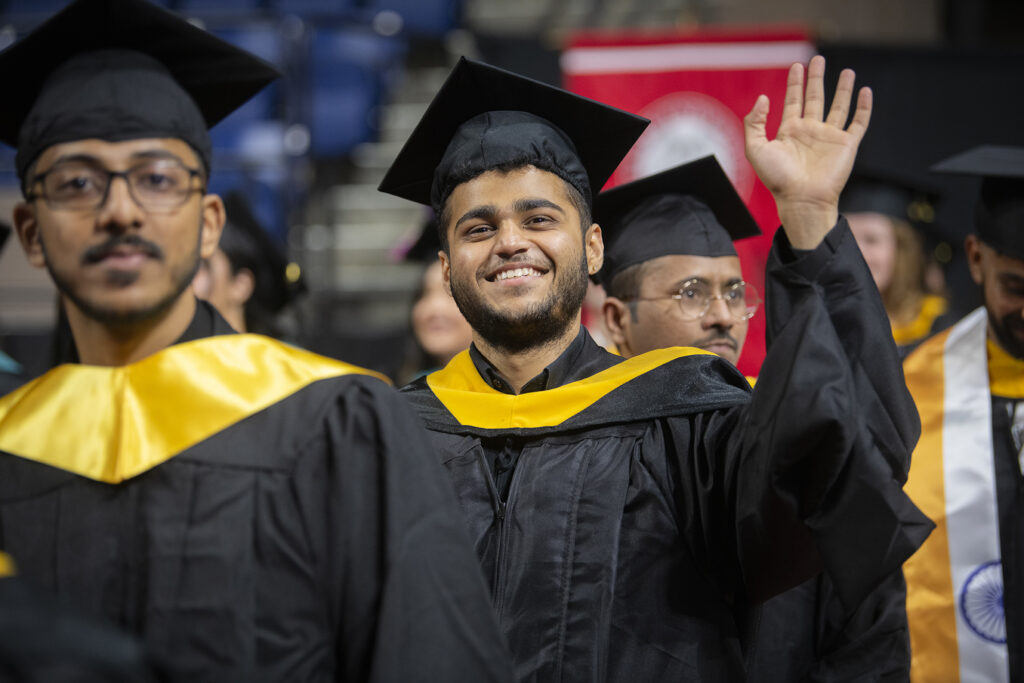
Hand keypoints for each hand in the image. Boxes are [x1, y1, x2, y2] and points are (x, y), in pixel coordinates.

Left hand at [744, 55, 870, 247]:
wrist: (802, 198)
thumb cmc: (777, 178)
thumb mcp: (756, 148)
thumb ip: (754, 123)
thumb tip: (762, 98)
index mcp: (790, 131)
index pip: (793, 101)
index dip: (794, 84)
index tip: (797, 66)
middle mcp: (810, 132)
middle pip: (815, 98)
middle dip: (816, 79)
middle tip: (818, 59)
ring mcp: (830, 137)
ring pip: (838, 106)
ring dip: (842, 89)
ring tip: (847, 71)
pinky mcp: (847, 145)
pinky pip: (858, 122)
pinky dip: (863, 107)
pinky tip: (865, 91)